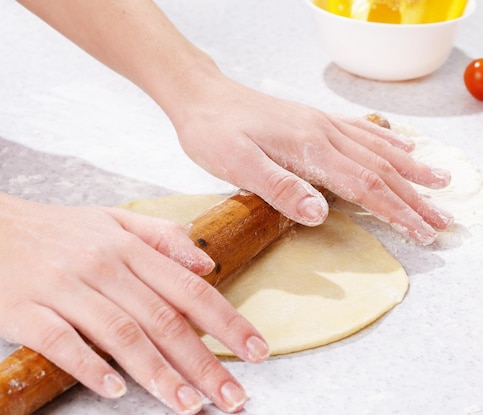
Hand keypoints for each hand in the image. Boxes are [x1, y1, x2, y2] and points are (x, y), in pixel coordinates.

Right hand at [0, 194, 268, 413]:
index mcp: (130, 249)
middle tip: (233, 396)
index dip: (228, 323)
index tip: (257, 351)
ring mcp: (65, 289)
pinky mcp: (26, 310)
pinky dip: (90, 367)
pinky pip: (62, 343)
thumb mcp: (113, 220)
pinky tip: (117, 391)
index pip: (191, 290)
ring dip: (160, 374)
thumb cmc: (58, 230)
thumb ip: (163, 238)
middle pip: (165, 321)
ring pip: (122, 336)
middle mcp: (105, 267)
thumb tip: (207, 265)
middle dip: (204, 363)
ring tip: (190, 404)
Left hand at [172, 75, 453, 244]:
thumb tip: (320, 214)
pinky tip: (404, 149)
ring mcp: (323, 124)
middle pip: (382, 170)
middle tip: (443, 220)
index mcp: (310, 149)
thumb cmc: (214, 133)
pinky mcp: (316, 120)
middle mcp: (325, 134)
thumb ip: (280, 188)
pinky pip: (363, 131)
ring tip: (441, 183)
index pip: (365, 185)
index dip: (397, 211)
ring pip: (379, 150)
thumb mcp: (236, 165)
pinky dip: (389, 143)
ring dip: (412, 170)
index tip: (422, 232)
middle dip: (415, 198)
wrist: (202, 96)